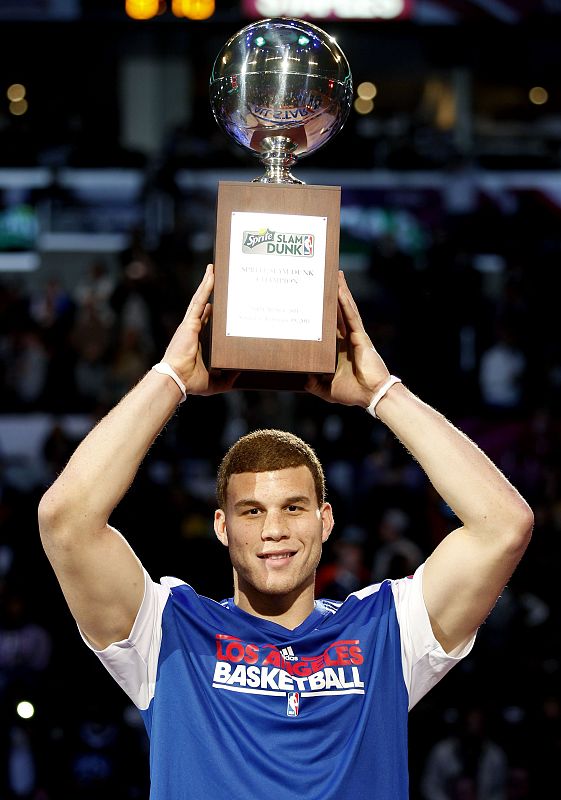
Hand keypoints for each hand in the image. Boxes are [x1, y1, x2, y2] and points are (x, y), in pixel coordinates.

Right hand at [161, 264, 237, 395]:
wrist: (177, 379)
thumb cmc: (190, 382)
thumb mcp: (215, 381)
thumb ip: (227, 378)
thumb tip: (239, 372)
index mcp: (196, 342)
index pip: (206, 323)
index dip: (211, 313)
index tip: (217, 305)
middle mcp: (192, 330)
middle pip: (203, 306)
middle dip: (208, 292)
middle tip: (216, 279)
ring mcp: (190, 324)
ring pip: (201, 299)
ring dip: (207, 283)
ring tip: (213, 269)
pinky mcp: (190, 322)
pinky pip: (199, 300)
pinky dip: (205, 286)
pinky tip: (211, 274)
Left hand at [306, 271, 389, 406]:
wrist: (371, 395)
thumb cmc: (353, 393)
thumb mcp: (327, 390)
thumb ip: (314, 385)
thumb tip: (304, 379)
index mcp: (340, 350)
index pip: (330, 327)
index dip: (325, 313)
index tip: (316, 300)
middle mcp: (348, 339)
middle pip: (338, 312)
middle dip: (334, 295)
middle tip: (327, 277)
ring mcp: (355, 336)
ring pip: (346, 309)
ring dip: (341, 291)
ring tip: (336, 274)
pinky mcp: (361, 336)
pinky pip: (351, 316)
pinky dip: (345, 303)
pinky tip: (340, 290)